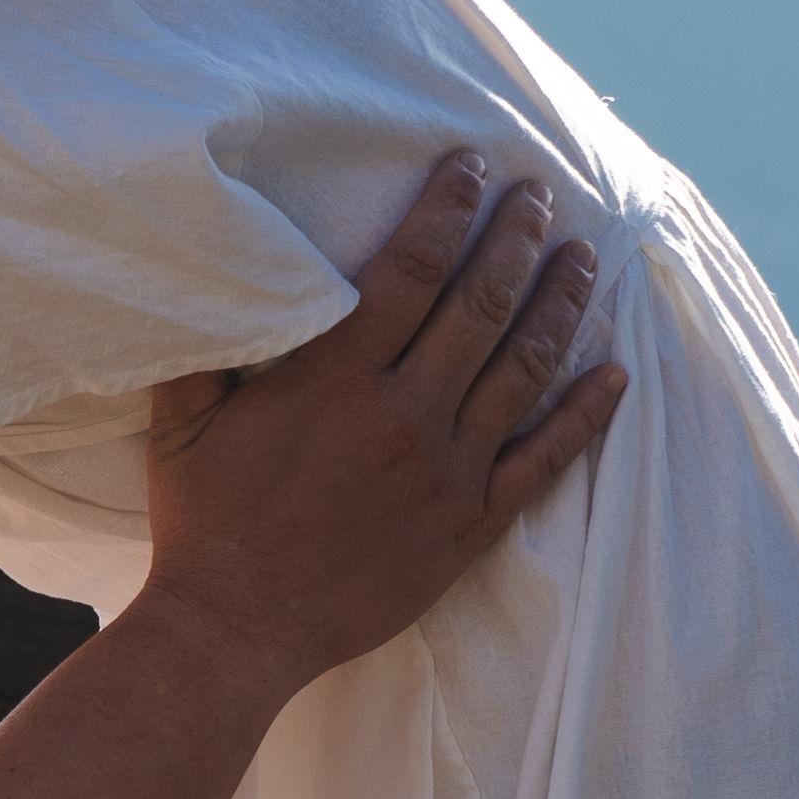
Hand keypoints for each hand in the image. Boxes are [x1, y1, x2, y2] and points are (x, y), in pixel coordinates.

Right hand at [135, 153, 620, 688]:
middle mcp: (403, 415)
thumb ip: (210, 342)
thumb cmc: (204, 523)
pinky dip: (584, 416)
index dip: (449, 208)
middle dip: (516, 239)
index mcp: (336, 379)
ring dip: (559, 305)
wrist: (237, 632)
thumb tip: (217, 263)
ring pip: (523, 369)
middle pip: (481, 305)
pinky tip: (614, 375)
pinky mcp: (469, 526)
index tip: (471, 166)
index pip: (413, 268)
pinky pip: (543, 461)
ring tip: (583, 258)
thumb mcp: (184, 420)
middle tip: (540, 194)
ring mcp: (446, 472)